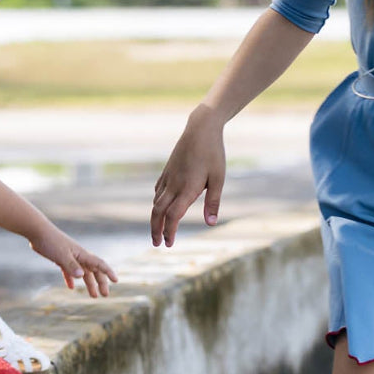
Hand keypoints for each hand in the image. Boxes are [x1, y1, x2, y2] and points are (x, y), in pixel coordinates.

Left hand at [29, 227, 116, 297]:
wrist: (38, 231)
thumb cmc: (51, 242)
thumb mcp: (61, 255)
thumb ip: (71, 266)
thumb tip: (81, 275)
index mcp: (82, 254)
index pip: (99, 264)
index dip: (108, 272)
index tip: (116, 281)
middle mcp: (79, 256)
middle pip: (94, 270)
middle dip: (101, 282)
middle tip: (104, 295)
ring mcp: (70, 257)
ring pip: (83, 273)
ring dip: (89, 284)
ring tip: (93, 296)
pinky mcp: (60, 258)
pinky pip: (69, 271)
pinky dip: (70, 279)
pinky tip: (71, 287)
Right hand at [151, 105, 225, 247]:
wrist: (201, 128)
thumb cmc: (213, 154)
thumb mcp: (218, 179)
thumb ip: (213, 202)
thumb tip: (210, 223)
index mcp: (187, 188)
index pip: (173, 216)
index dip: (170, 231)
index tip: (169, 244)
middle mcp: (174, 184)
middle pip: (158, 212)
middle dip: (156, 229)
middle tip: (156, 244)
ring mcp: (168, 176)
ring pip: (156, 202)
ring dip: (155, 218)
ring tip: (157, 230)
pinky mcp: (167, 170)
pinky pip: (158, 190)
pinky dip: (157, 202)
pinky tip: (160, 206)